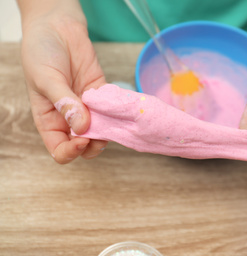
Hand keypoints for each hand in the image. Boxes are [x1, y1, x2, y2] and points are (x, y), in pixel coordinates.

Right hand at [20, 10, 106, 162]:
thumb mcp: (45, 79)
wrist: (58, 27)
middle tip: (102, 131)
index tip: (81, 140)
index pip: (59, 148)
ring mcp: (87, 107)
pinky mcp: (102, 95)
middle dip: (94, 144)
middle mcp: (69, 118)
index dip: (71, 151)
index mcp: (49, 120)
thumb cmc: (41, 53)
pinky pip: (112, 110)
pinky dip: (118, 113)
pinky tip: (120, 107)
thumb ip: (64, 103)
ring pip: (101, 130)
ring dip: (109, 130)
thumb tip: (82, 127)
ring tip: (112, 119)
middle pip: (84, 145)